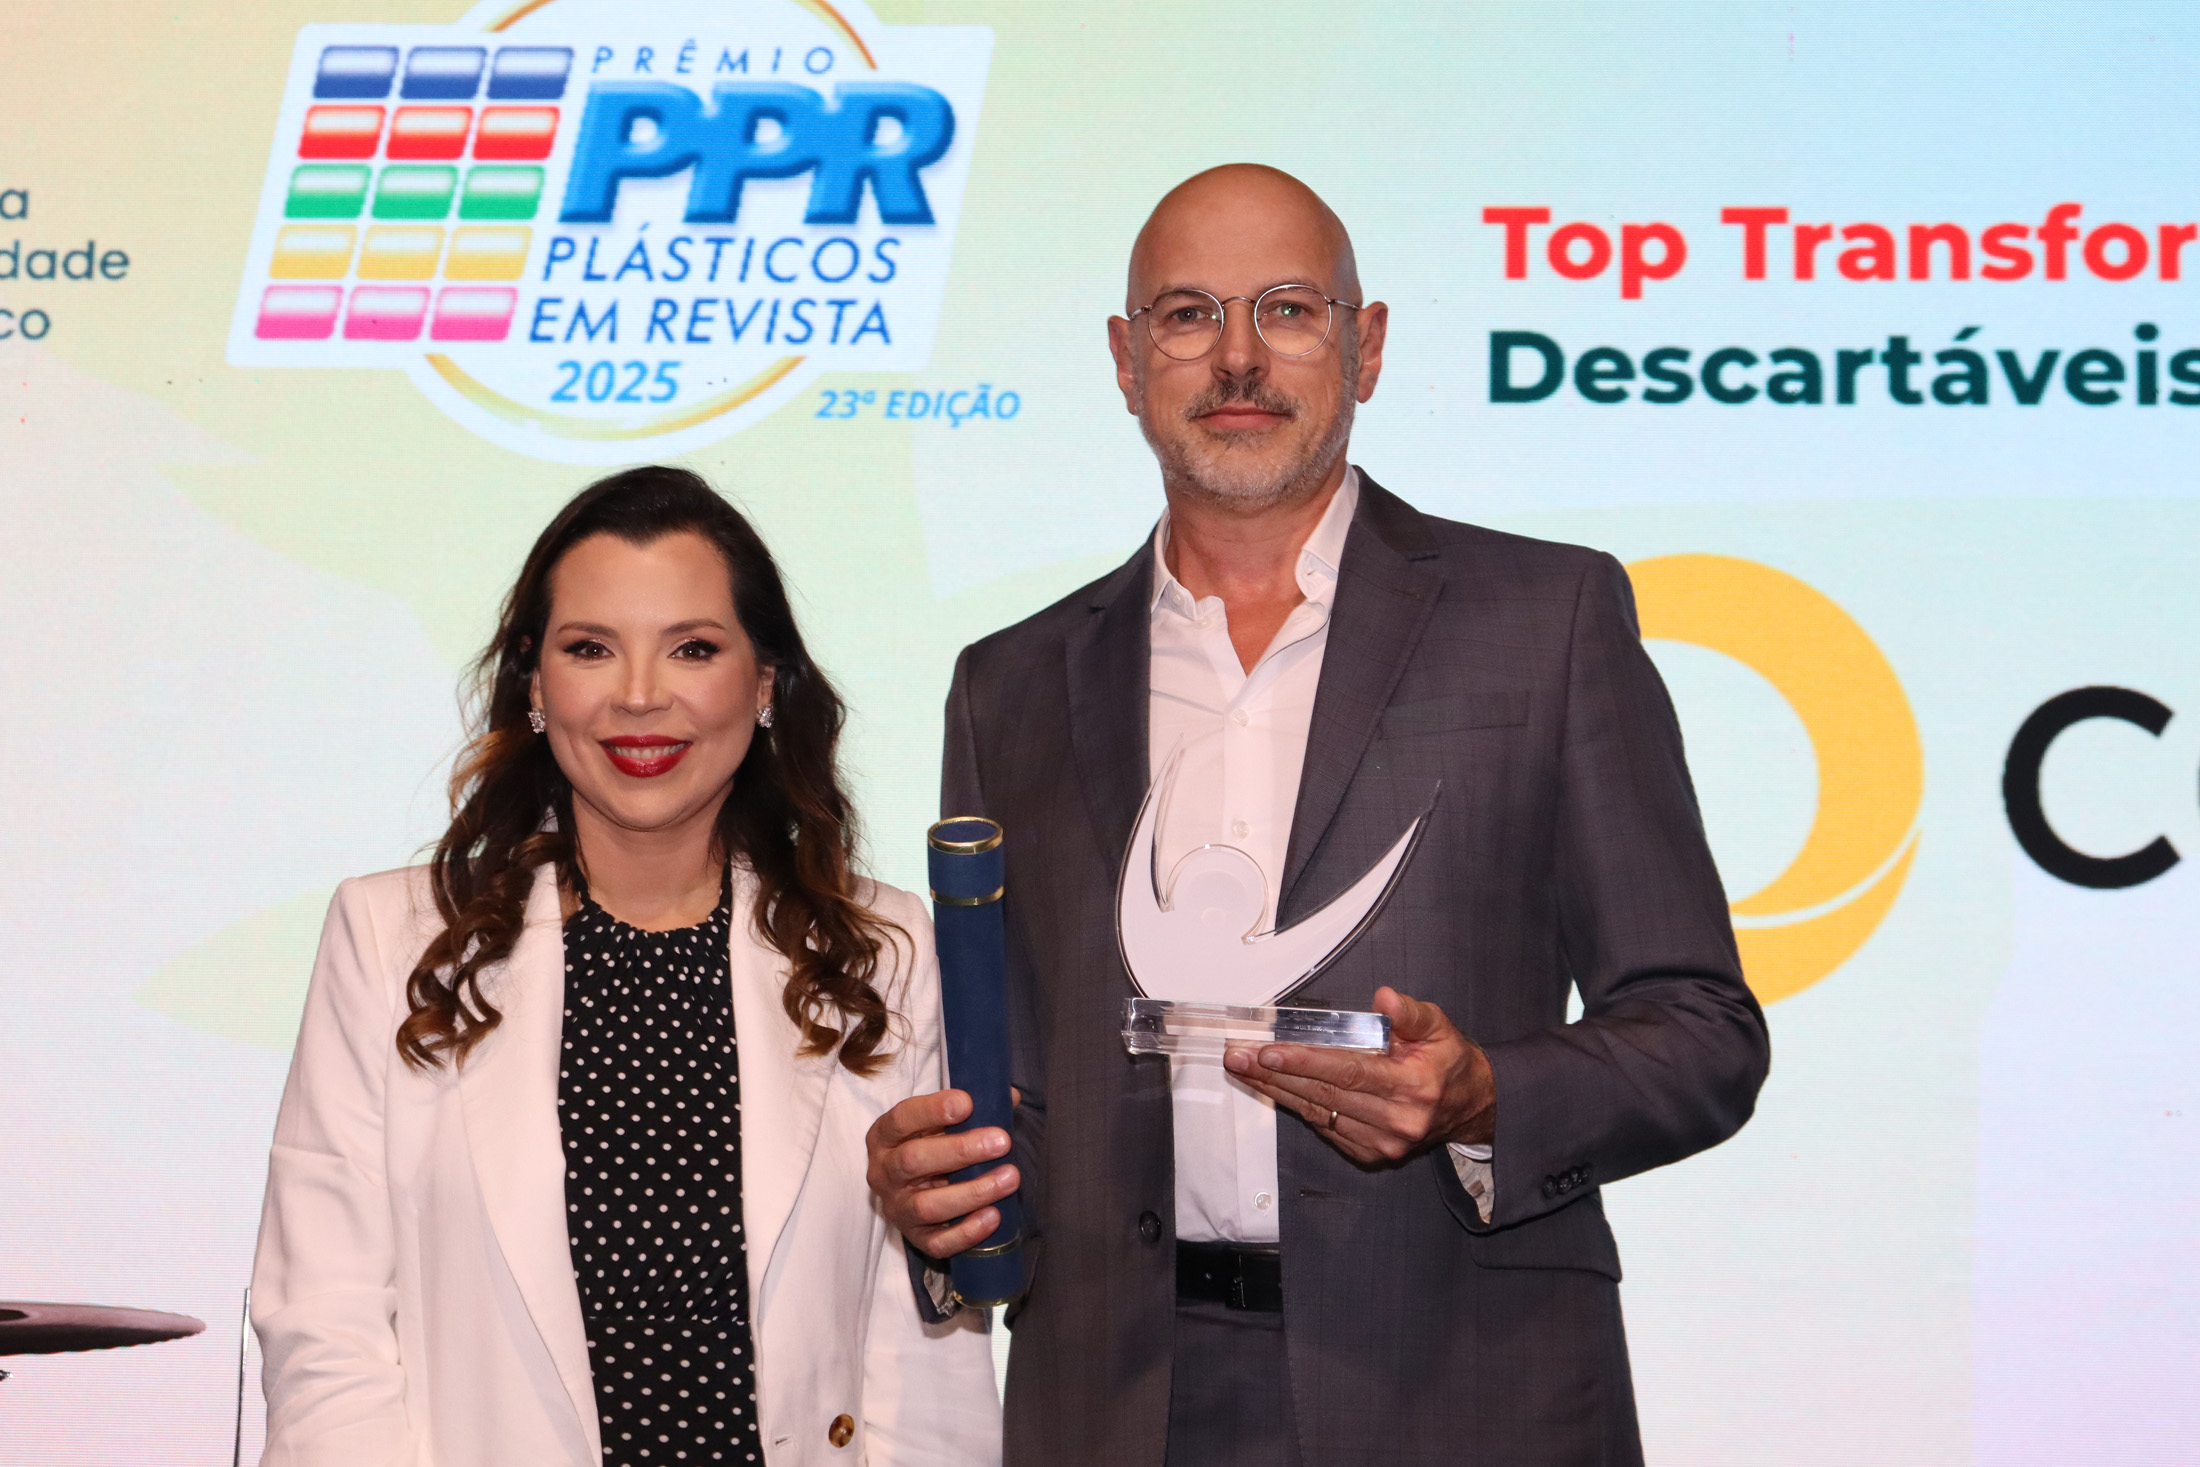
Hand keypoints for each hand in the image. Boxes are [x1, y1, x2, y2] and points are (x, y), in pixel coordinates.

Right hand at [865, 1088, 1020, 1258]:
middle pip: (913, 1161)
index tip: (967, 1103)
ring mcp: (897, 1208)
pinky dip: (967, 1232)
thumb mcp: (942, 1123)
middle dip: (960, 1151)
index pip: (902, 1119)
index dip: (932, 1110)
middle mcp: (884, 1173)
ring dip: (973, 1192)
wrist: (917, 1190)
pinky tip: (994, 1216)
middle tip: (1001, 1142)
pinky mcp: (915, 1238)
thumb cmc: (933, 1146)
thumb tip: (1009, 1096)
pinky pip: (937, 1242)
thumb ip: (973, 1107)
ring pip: (927, 1206)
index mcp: (885, 1136)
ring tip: (1010, 1177)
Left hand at [1225, 987, 1493, 1166]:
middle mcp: (1396, 1120)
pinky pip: (1325, 1127)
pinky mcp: (1370, 1154)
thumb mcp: (1439, 1027)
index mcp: (1412, 1087)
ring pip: (1318, 1113)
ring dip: (1277, 1090)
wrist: (1471, 1108)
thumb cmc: (1449, 1062)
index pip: (1349, 1072)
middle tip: (1238, 1057)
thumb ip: (1411, 1014)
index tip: (1269, 1051)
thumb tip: (1384, 998)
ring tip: (1244, 1070)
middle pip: (1324, 1095)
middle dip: (1276, 1074)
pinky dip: (1297, 1106)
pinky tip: (1274, 1088)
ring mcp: (1382, 1143)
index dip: (1306, 1062)